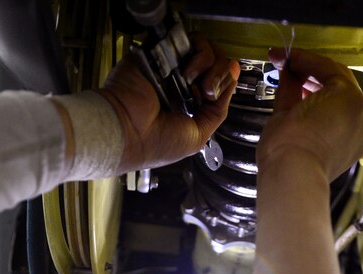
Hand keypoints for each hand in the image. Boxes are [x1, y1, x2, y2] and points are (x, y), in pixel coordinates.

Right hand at [98, 33, 239, 170]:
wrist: (130, 131)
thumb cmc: (158, 142)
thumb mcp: (198, 135)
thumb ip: (217, 111)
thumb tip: (232, 80)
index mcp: (189, 104)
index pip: (218, 84)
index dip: (226, 84)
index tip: (222, 91)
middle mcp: (181, 84)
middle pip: (217, 65)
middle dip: (222, 77)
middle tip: (210, 92)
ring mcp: (173, 68)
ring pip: (208, 52)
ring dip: (212, 68)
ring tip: (198, 85)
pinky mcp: (164, 52)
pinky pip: (193, 42)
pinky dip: (200, 56)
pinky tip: (189, 75)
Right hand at [257, 48, 362, 181]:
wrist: (293, 179)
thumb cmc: (287, 147)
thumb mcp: (283, 108)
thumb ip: (289, 84)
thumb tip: (287, 71)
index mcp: (347, 94)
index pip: (324, 67)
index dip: (301, 60)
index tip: (284, 57)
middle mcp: (361, 110)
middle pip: (337, 83)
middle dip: (312, 76)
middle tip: (289, 71)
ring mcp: (362, 131)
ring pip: (342, 104)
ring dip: (322, 95)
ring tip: (297, 95)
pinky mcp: (356, 149)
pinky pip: (345, 123)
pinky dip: (330, 116)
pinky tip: (312, 116)